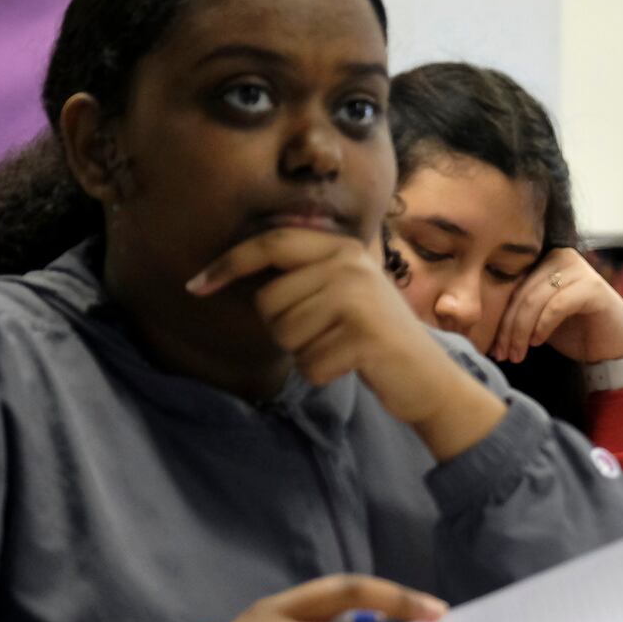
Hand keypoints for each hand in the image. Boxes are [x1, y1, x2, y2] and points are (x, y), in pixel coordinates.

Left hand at [188, 228, 505, 456]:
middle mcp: (350, 265)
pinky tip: (351, 365)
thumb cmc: (374, 336)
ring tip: (341, 347)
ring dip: (306, 352)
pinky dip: (322, 373)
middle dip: (285, 330)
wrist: (427, 377)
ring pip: (285, 334)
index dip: (229, 264)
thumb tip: (238, 267)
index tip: (195, 286)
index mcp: (342, 248)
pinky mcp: (363, 336)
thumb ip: (305, 273)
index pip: (272, 244)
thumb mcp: (345, 290)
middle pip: (270, 302)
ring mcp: (358, 299)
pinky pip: (308, 363)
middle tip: (326, 334)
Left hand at [490, 248, 622, 365]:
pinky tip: (538, 342)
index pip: (511, 286)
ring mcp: (579, 269)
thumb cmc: (577, 334)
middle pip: (521, 292)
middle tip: (503, 355)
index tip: (493, 348)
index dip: (499, 318)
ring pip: (535, 299)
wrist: (616, 350)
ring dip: (521, 331)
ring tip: (518, 354)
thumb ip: (518, 311)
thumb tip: (479, 322)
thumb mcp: (539, 320)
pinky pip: (557, 305)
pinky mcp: (593, 287)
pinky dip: (543, 325)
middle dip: (508, 328)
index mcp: (545, 261)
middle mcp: (561, 257)